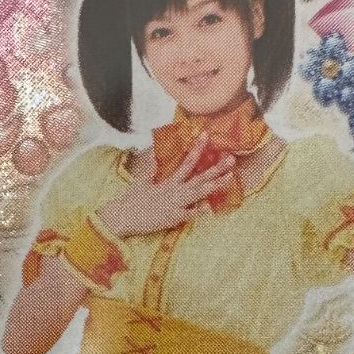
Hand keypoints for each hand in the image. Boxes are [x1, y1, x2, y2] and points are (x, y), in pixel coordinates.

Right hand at [95, 135, 234, 237]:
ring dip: (215, 185)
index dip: (198, 148)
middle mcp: (174, 191)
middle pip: (200, 178)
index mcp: (168, 182)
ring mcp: (174, 204)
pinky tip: (211, 209)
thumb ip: (152, 169)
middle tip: (232, 159)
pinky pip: (188, 215)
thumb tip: (155, 155)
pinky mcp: (171, 218)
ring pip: (199, 194)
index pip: (187, 162)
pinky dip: (199, 212)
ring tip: (230, 177)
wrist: (121, 215)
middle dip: (216, 168)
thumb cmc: (131, 200)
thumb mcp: (142, 181)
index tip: (206, 135)